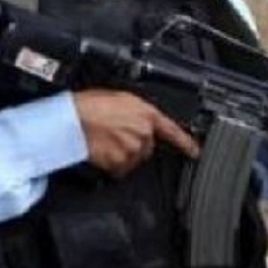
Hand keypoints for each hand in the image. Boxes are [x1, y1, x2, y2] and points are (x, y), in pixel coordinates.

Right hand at [73, 89, 199, 178]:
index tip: (194, 152)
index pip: (173, 130)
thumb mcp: (118, 98)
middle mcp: (143, 132)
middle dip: (134, 144)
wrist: (73, 118)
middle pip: (146, 147)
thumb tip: (136, 119)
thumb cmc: (88, 105)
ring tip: (104, 142)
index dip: (186, 142)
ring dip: (122, 154)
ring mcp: (133, 149)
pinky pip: (119, 169)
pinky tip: (101, 152)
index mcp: (146, 113)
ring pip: (133, 159)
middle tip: (114, 136)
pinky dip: (112, 165)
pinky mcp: (120, 163)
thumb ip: (135, 111)